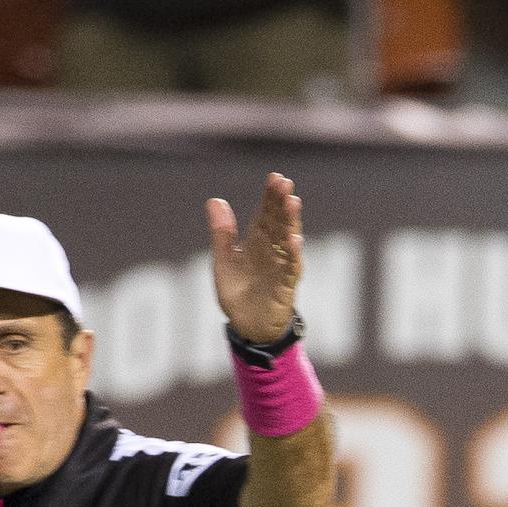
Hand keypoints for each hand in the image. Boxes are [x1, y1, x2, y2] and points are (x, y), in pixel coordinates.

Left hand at [206, 172, 303, 346]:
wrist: (246, 327)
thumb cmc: (237, 294)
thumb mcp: (223, 260)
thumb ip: (221, 233)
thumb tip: (214, 200)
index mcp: (256, 241)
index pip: (265, 213)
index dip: (270, 196)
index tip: (275, 177)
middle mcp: (272, 250)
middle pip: (278, 221)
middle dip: (281, 202)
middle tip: (284, 183)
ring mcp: (280, 266)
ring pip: (288, 239)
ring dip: (291, 221)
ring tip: (292, 202)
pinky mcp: (285, 285)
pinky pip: (290, 268)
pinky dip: (292, 254)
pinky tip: (293, 240)